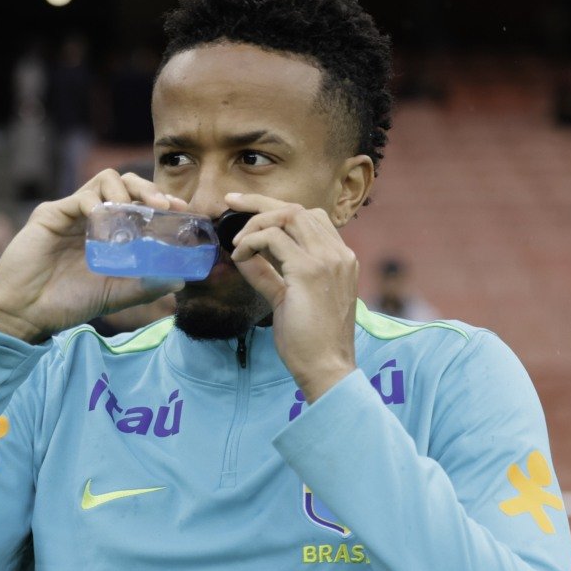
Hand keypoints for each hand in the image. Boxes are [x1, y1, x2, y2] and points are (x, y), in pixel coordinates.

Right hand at [0, 170, 187, 341]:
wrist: (26, 314)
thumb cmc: (68, 303)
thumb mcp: (116, 295)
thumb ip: (146, 285)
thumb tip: (181, 279)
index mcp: (108, 231)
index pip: (139, 203)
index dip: (161, 201)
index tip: (182, 210)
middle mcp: (92, 216)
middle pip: (125, 183)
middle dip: (149, 188)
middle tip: (163, 206)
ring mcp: (71, 213)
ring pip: (105, 180)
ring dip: (126, 192)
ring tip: (135, 214)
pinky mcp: (50, 215)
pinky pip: (80, 198)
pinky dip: (98, 205)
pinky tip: (104, 222)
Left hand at [226, 192, 357, 401]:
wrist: (327, 368)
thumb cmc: (310, 341)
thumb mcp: (288, 299)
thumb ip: (269, 274)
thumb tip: (244, 254)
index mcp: (340, 258)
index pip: (310, 217)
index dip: (276, 208)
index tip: (245, 208)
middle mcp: (338, 253)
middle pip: (297, 208)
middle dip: (260, 203)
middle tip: (230, 204)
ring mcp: (327, 259)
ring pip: (287, 215)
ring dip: (255, 223)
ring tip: (237, 244)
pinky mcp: (309, 270)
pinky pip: (273, 238)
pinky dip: (251, 242)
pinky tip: (239, 257)